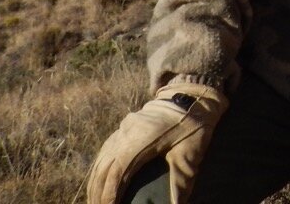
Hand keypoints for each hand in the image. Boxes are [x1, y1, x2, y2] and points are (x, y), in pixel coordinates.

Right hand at [86, 80, 227, 203]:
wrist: (192, 95)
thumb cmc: (194, 125)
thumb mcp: (191, 153)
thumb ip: (181, 182)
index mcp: (142, 138)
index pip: (118, 170)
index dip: (110, 193)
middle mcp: (127, 132)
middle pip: (104, 167)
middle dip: (98, 192)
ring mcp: (124, 128)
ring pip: (101, 159)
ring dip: (95, 182)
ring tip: (95, 201)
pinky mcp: (125, 126)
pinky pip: (105, 150)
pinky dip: (100, 168)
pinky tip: (99, 180)